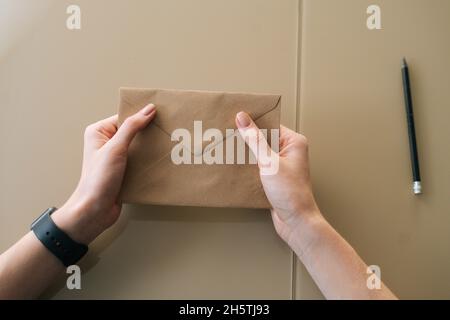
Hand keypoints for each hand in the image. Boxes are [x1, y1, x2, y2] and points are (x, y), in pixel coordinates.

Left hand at [52, 104, 155, 243]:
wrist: (94, 210)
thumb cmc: (97, 181)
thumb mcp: (115, 149)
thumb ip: (132, 127)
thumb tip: (147, 110)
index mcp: (99, 132)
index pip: (125, 117)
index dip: (141, 116)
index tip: (160, 115)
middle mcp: (106, 143)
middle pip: (133, 131)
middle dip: (148, 133)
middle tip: (166, 131)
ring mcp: (115, 157)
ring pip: (138, 147)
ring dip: (150, 149)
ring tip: (165, 146)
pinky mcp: (123, 170)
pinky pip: (139, 160)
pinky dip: (148, 161)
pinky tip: (158, 162)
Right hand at [235, 112, 321, 246]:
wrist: (296, 221)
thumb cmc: (290, 193)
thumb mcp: (269, 162)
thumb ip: (255, 140)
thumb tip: (243, 119)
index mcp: (294, 142)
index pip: (270, 124)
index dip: (253, 122)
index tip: (236, 118)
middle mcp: (289, 152)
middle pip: (264, 138)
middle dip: (247, 138)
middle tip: (229, 133)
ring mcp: (282, 165)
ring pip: (260, 153)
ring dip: (246, 153)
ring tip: (229, 149)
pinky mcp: (275, 177)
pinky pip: (259, 166)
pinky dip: (248, 166)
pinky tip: (236, 166)